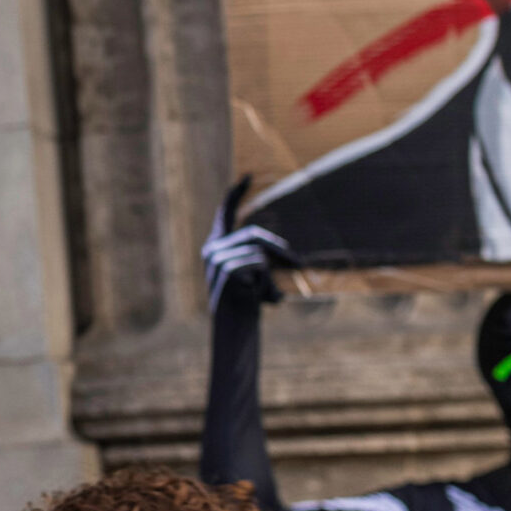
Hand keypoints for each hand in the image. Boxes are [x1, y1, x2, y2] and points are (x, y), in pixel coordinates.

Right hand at [201, 175, 292, 310]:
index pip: (225, 213)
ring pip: (259, 254)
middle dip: (280, 251)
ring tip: (264, 297)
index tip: (248, 176)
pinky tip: (257, 300)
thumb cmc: (248, 305)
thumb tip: (287, 256)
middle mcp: (212, 249)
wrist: (234, 334)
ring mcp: (215, 260)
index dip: (236, 194)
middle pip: (255, 236)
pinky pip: (258, 266)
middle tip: (299, 265)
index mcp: (217, 246)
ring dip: (270, 277)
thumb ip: (261, 260)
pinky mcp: (224, 271)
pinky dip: (265, 284)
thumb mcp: (257, 278)